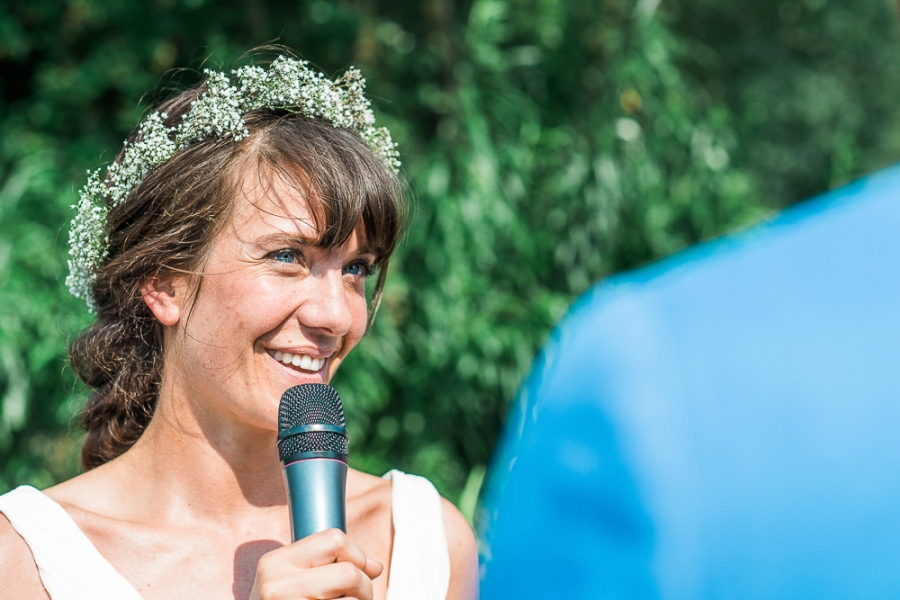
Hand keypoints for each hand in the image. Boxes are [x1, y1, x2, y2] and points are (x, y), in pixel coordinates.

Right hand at [249, 528, 382, 599]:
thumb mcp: (290, 580)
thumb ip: (329, 566)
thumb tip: (376, 567)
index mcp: (275, 561)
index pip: (335, 539)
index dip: (357, 555)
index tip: (359, 570)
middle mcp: (277, 585)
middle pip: (348, 573)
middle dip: (365, 587)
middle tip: (361, 597)